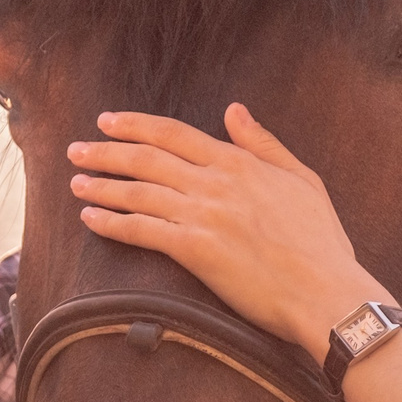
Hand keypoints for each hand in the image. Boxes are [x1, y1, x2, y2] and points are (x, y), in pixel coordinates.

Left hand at [68, 104, 383, 361]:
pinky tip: (90, 218)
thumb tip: (234, 110)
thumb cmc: (321, 241)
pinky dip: (111, 222)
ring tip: (76, 181)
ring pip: (139, 192)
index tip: (108, 122)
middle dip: (106, 151)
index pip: (174, 134)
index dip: (136, 125)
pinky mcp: (195, 250)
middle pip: (147, 158)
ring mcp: (203, 216)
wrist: (324, 291)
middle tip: (77, 149)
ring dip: (102, 185)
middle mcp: (215, 183)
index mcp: (239, 162)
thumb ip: (264, 143)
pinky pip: (142, 230)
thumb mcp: (302, 179)